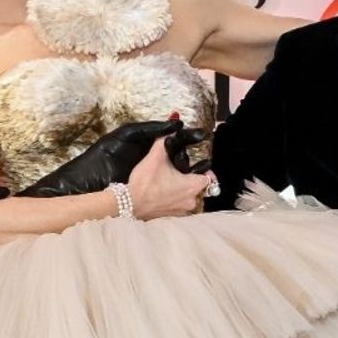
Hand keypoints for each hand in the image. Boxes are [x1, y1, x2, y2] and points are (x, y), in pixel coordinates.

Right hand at [21, 119, 208, 197]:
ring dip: (182, 190)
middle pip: (199, 187)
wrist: (128, 204)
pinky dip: (174, 199)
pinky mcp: (171, 217)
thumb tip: (173, 120)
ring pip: (189, 197)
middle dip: (191, 178)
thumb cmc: (144, 182)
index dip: (204, 168)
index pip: (209, 177)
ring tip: (170, 181)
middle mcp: (191, 201)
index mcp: (193, 186)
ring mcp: (181, 211)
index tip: (198, 164)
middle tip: (180, 171)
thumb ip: (165, 138)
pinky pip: (178, 206)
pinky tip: (163, 192)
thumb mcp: (156, 156)